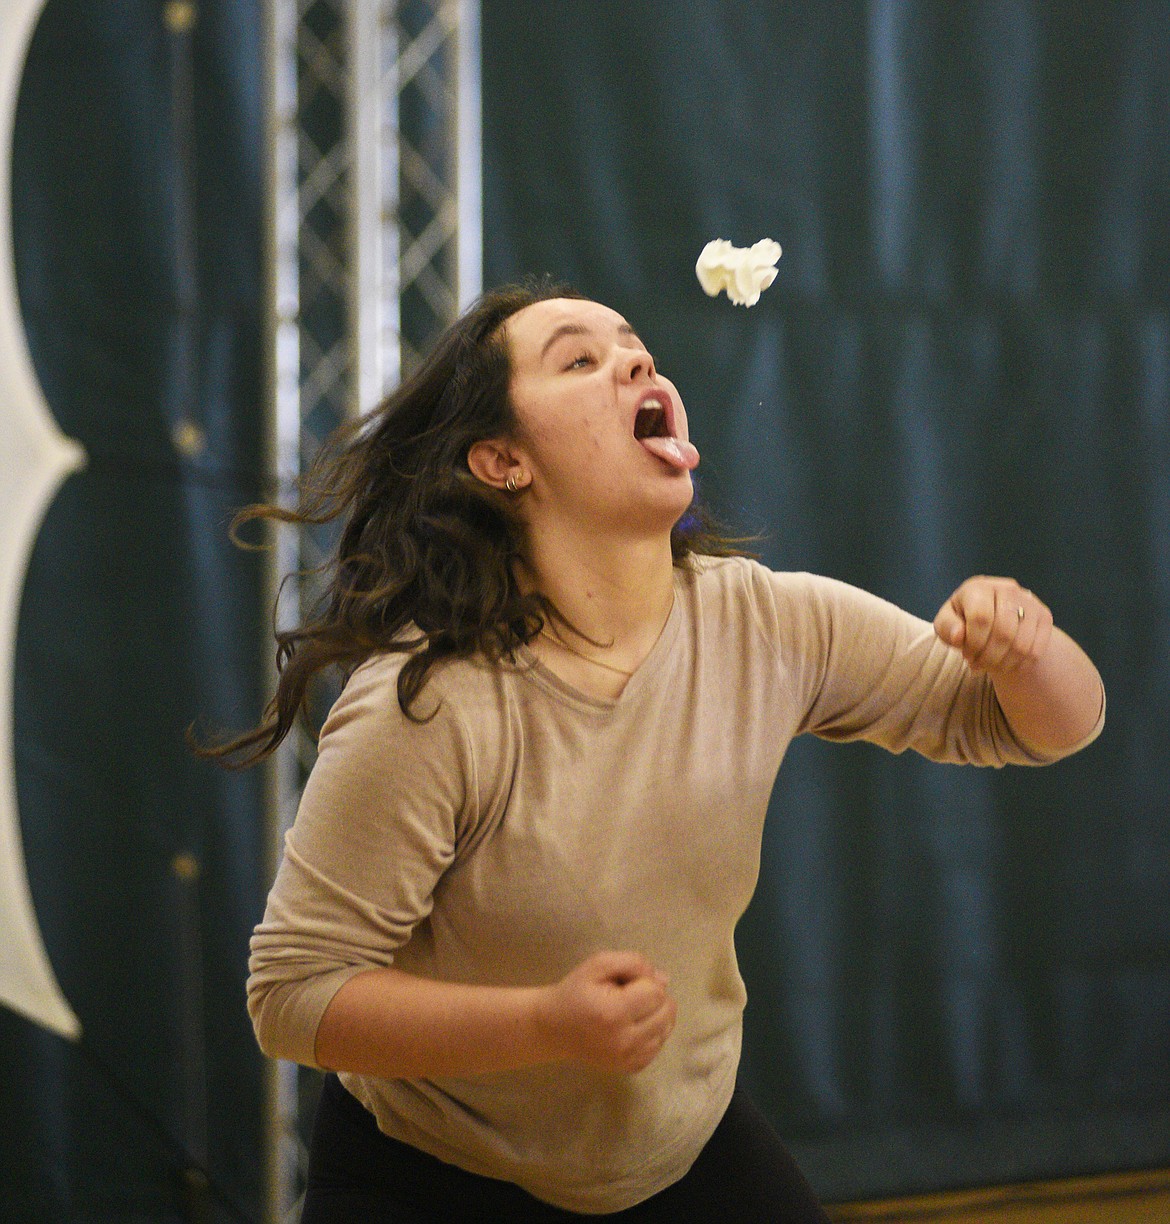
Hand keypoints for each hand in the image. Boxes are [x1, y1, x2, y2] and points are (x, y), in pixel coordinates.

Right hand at [535, 951, 676, 1074]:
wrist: (554, 1029)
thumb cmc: (575, 992)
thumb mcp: (597, 965)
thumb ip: (633, 963)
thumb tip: (664, 980)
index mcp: (614, 1014)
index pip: (656, 993)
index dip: (645, 980)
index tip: (626, 981)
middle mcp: (624, 1041)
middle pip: (667, 1012)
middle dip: (654, 996)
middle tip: (630, 993)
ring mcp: (628, 1059)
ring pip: (666, 1030)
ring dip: (655, 1014)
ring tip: (632, 1008)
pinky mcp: (630, 1068)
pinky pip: (658, 1046)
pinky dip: (652, 1032)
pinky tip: (633, 1024)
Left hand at [933, 576, 1053, 675]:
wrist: (993, 614)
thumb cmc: (963, 620)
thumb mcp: (946, 622)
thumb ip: (947, 627)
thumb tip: (958, 636)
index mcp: (978, 587)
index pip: (981, 618)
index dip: (974, 643)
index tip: (967, 655)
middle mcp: (1007, 589)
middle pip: (1004, 633)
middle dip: (988, 657)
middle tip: (978, 665)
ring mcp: (1029, 601)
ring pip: (1022, 644)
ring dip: (1003, 664)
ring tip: (990, 666)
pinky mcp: (1044, 615)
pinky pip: (1036, 650)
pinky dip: (1019, 665)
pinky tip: (1006, 665)